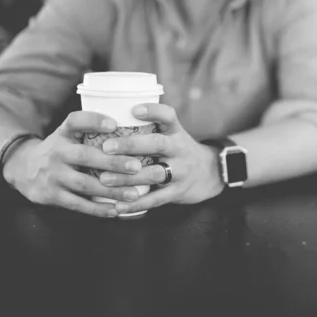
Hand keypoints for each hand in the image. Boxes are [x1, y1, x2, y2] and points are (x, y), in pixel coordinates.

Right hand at [3, 112, 145, 217]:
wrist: (23, 169)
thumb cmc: (60, 150)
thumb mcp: (68, 134)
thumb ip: (91, 130)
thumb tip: (132, 128)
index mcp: (63, 133)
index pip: (75, 121)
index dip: (94, 120)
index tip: (114, 124)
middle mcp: (56, 152)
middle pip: (85, 156)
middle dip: (113, 162)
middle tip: (137, 166)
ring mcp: (52, 175)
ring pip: (85, 184)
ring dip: (111, 190)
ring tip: (134, 194)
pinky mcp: (51, 195)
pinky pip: (77, 204)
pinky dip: (98, 209)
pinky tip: (116, 210)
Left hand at [98, 104, 225, 214]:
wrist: (212, 173)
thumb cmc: (180, 151)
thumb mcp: (174, 135)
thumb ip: (150, 129)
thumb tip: (107, 121)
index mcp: (176, 132)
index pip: (168, 116)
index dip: (153, 111)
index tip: (134, 110)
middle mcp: (180, 149)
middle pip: (157, 144)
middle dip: (131, 145)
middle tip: (106, 147)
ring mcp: (181, 171)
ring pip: (154, 173)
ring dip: (128, 177)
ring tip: (104, 179)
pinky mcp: (178, 192)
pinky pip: (156, 199)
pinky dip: (136, 203)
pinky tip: (118, 206)